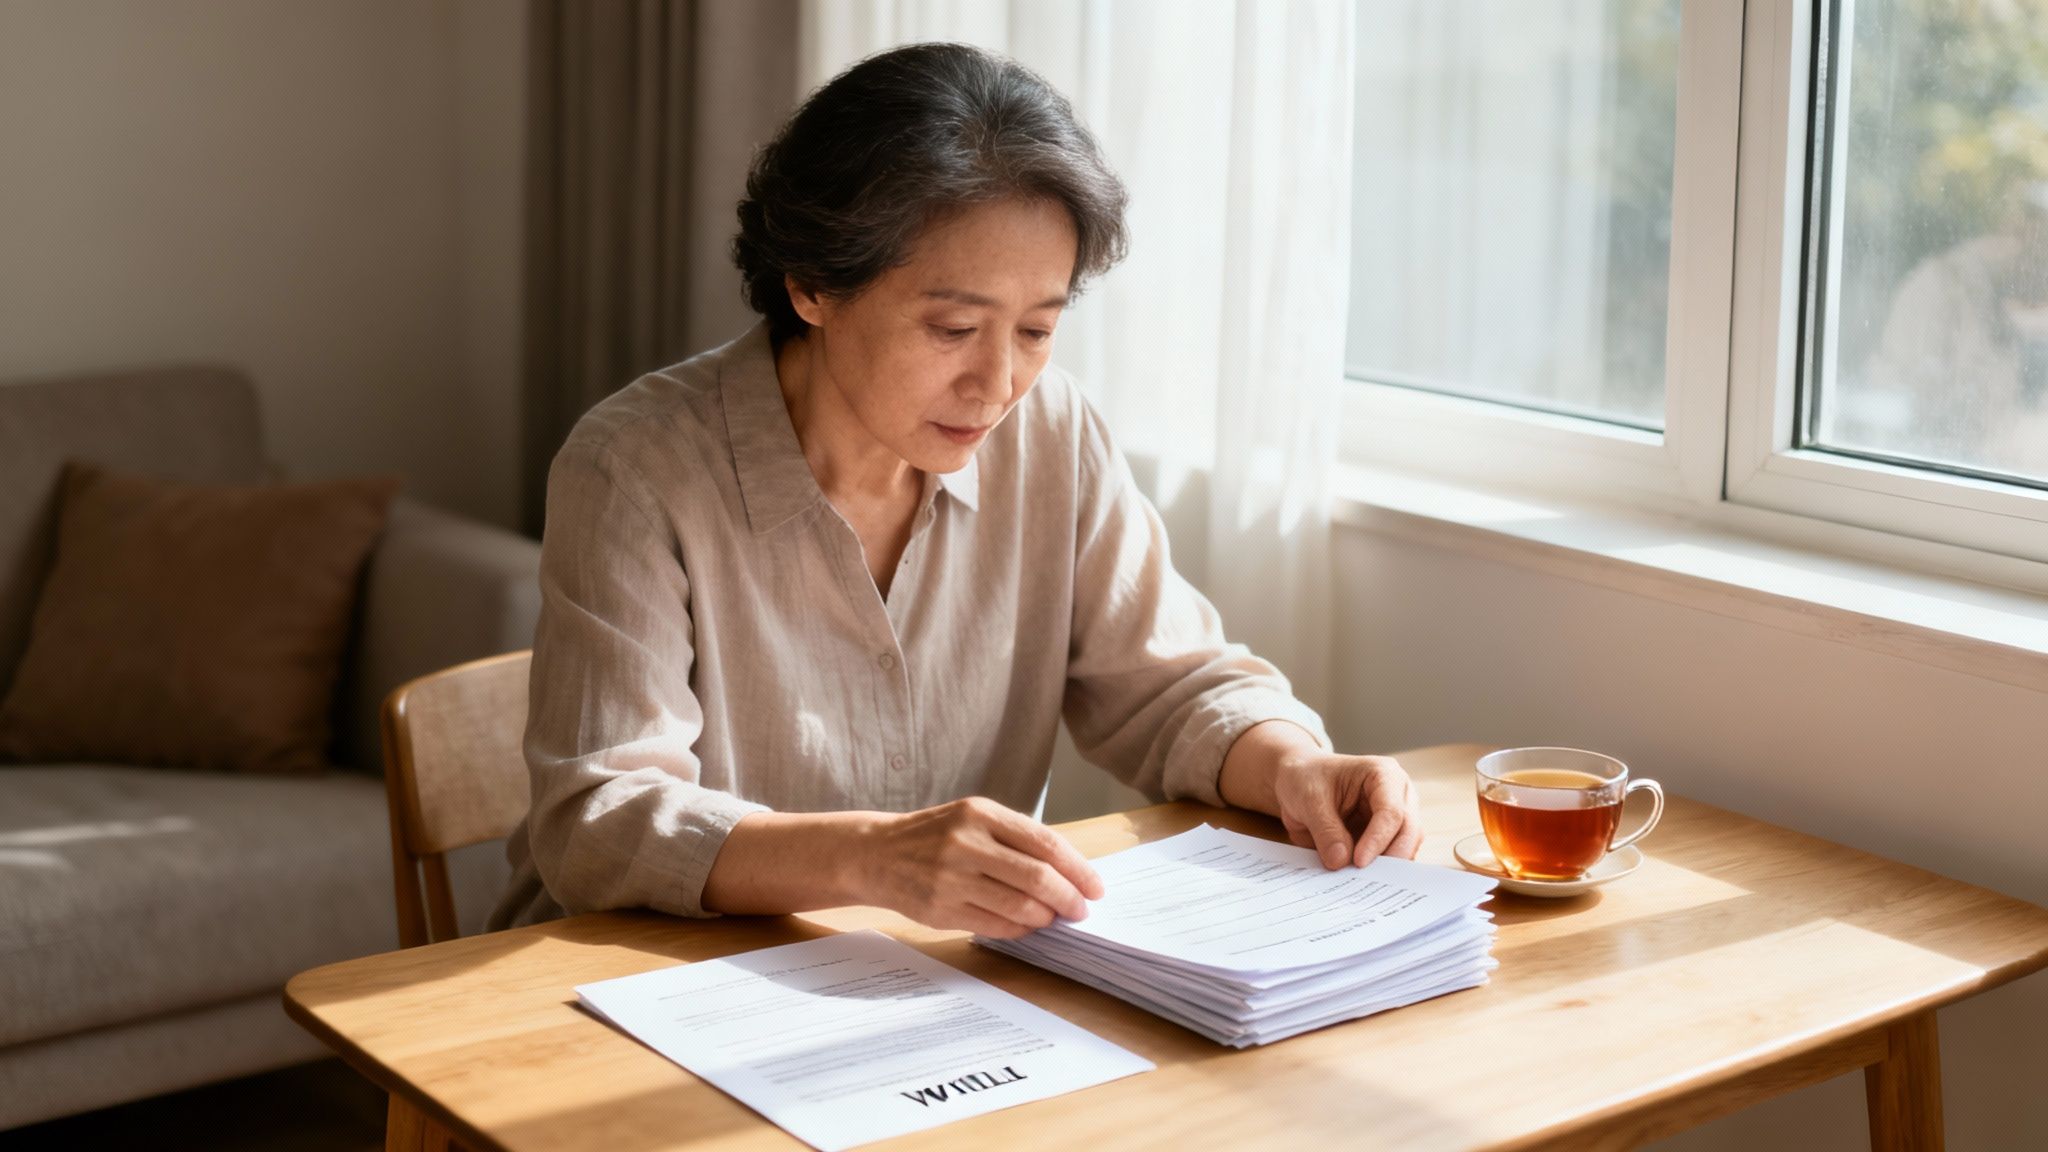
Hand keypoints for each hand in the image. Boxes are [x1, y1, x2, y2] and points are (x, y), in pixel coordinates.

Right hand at [858, 797, 1105, 938]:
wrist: (876, 853)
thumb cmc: (935, 836)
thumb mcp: (972, 818)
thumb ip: (1016, 838)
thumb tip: (1069, 873)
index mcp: (980, 813)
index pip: (1045, 843)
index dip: (1077, 869)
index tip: (1095, 887)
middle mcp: (967, 843)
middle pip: (1037, 877)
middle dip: (1069, 898)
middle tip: (1080, 910)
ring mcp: (952, 878)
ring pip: (1019, 906)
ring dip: (1046, 917)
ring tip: (1054, 918)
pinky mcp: (941, 909)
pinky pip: (995, 926)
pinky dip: (1020, 929)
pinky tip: (1027, 926)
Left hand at [1270, 752, 1424, 869]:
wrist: (1296, 783)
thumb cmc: (1306, 779)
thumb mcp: (1309, 799)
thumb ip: (1326, 830)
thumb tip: (1340, 862)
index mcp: (1383, 775)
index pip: (1391, 812)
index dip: (1378, 839)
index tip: (1359, 861)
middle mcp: (1398, 796)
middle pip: (1409, 832)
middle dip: (1392, 857)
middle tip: (1369, 880)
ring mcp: (1395, 819)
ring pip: (1404, 848)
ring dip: (1386, 867)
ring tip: (1362, 884)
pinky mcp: (1385, 839)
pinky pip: (1388, 859)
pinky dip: (1376, 871)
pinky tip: (1360, 882)